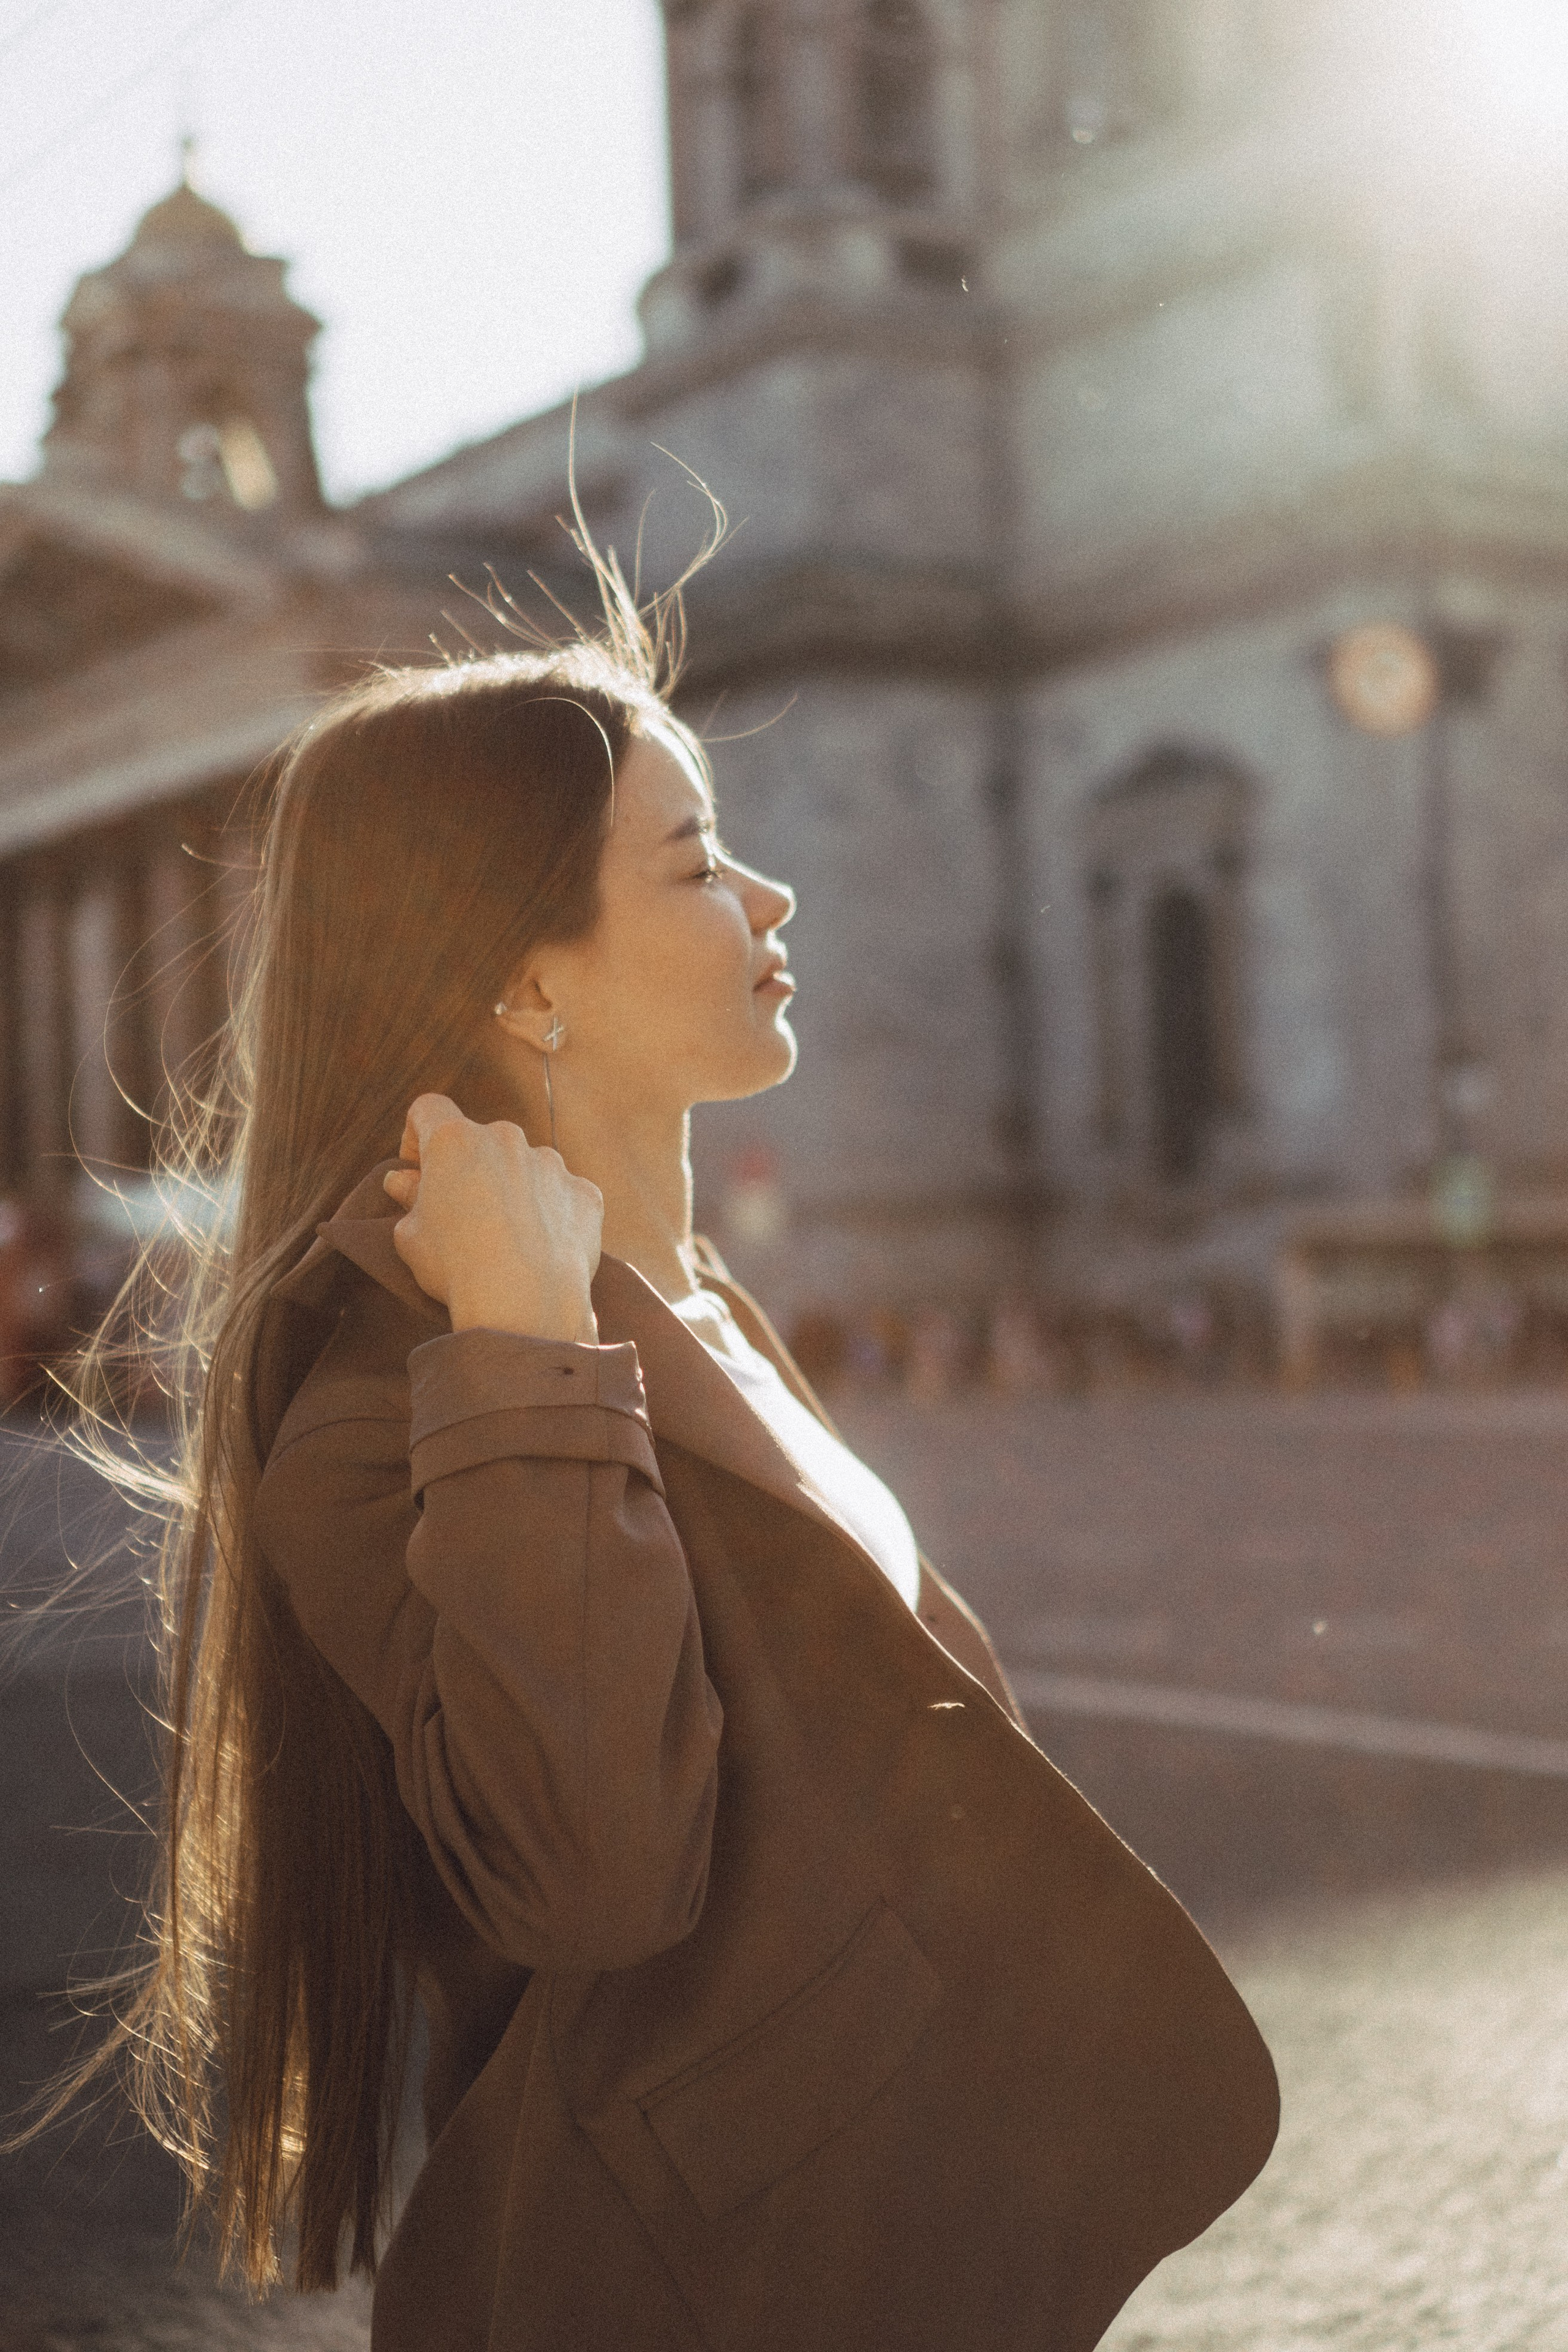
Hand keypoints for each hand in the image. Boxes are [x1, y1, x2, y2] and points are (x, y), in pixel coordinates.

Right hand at [383, 1095, 601, 1342]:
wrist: (525, 1302)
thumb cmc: (456, 1267)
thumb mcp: (411, 1236)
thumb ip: (409, 1200)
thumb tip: (403, 1181)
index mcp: (454, 1140)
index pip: (428, 1110)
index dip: (416, 1135)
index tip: (417, 1170)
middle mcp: (506, 1138)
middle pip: (482, 1141)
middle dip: (470, 1169)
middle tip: (462, 1215)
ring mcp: (551, 1163)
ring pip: (526, 1166)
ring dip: (514, 1189)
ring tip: (507, 1239)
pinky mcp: (585, 1193)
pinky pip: (563, 1195)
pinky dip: (553, 1214)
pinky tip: (543, 1250)